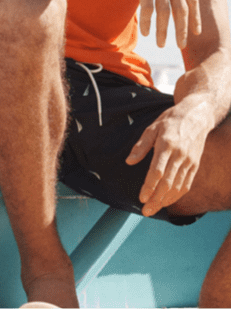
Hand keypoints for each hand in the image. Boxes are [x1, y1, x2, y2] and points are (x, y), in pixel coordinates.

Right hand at [115, 0, 200, 48]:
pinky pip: (147, 6)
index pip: (192, 0)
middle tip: (181, 45)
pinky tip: (145, 32)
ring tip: (161, 44)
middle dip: (182, 29)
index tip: (196, 32)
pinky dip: (147, 21)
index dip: (196, 18)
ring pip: (165, 10)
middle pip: (182, 9)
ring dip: (164, 30)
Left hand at [125, 101, 209, 216]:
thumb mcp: (152, 128)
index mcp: (166, 145)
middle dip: (156, 199)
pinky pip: (186, 184)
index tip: (141, 198)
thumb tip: (129, 161)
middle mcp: (179, 155)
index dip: (149, 187)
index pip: (157, 171)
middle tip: (146, 211)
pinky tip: (167, 201)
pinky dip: (177, 195)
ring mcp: (189, 161)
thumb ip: (140, 146)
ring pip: (178, 187)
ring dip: (165, 201)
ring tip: (154, 209)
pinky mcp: (195, 165)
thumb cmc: (170, 120)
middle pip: (167, 183)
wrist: (196, 116)